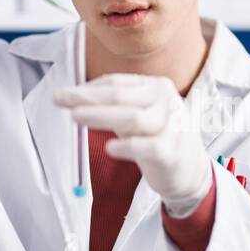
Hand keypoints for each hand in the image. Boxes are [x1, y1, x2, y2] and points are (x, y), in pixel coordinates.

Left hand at [53, 73, 211, 214]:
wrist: (188, 167)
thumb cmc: (156, 136)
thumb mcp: (137, 114)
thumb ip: (112, 106)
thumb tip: (72, 98)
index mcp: (156, 86)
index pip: (116, 83)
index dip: (87, 88)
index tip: (62, 94)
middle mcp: (166, 100)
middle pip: (121, 96)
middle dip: (87, 98)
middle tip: (61, 101)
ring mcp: (171, 125)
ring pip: (133, 117)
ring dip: (101, 116)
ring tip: (75, 118)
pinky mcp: (171, 151)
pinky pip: (147, 146)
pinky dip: (127, 146)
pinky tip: (110, 148)